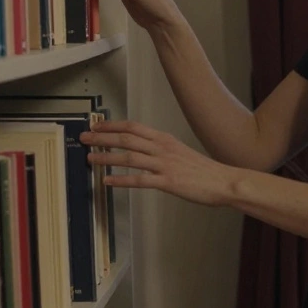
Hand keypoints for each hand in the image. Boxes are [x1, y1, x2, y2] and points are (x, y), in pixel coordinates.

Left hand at [80, 119, 236, 206]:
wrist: (223, 181)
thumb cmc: (203, 170)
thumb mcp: (180, 151)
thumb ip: (161, 149)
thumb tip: (142, 148)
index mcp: (165, 139)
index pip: (133, 127)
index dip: (112, 125)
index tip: (96, 126)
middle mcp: (162, 148)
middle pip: (127, 138)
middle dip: (102, 138)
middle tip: (84, 138)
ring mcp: (165, 164)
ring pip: (129, 157)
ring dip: (107, 157)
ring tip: (90, 159)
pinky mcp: (168, 181)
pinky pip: (140, 180)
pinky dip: (121, 180)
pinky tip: (107, 181)